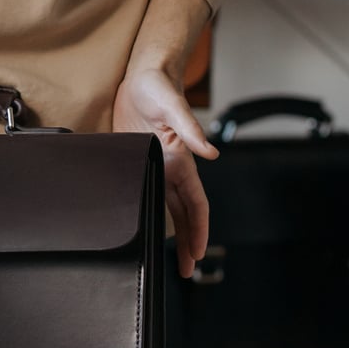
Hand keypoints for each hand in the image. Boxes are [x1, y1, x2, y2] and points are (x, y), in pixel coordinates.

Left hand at [113, 67, 217, 277]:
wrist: (142, 76)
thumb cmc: (158, 87)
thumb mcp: (172, 105)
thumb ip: (190, 128)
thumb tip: (210, 153)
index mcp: (181, 160)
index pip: (195, 203)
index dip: (198, 229)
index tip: (198, 253)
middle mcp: (171, 167)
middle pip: (184, 214)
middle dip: (186, 242)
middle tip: (185, 270)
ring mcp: (156, 166)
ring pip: (167, 208)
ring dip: (171, 233)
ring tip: (170, 259)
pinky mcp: (138, 161)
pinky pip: (147, 193)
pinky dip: (149, 212)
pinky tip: (145, 227)